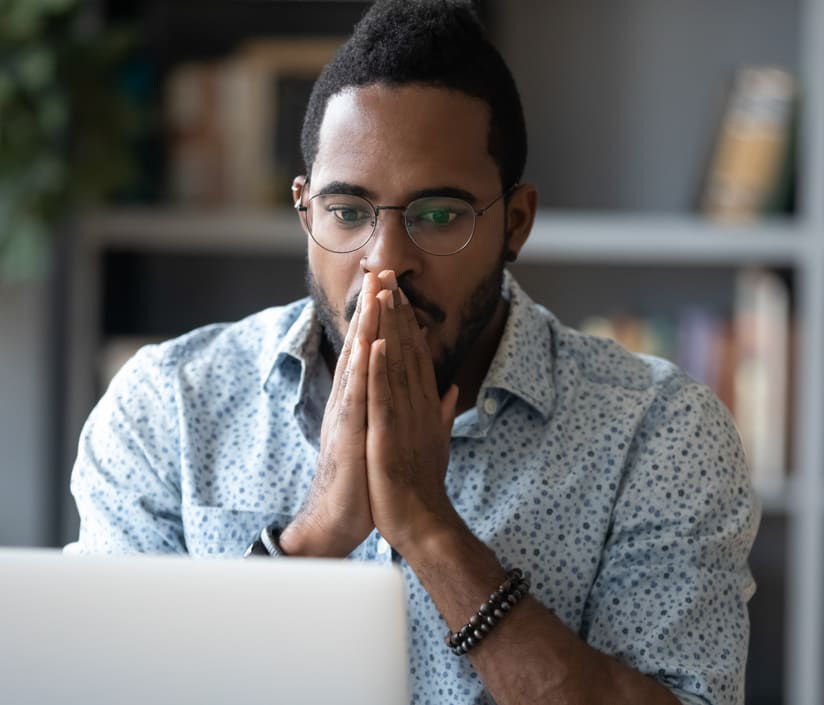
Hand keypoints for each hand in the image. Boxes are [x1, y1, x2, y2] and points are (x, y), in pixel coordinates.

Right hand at [281, 273, 382, 556]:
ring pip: (356, 363)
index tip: (392, 288)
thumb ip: (387, 413)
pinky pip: (356, 397)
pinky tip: (371, 345)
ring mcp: (344, 416)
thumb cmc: (359, 483)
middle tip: (382, 271)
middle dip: (371, 309)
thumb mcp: (377, 440)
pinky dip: (363, 369)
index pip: (369, 352)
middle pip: (359, 347)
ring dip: (366, 327)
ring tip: (377, 294)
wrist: (336, 521)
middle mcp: (346, 402)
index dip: (380, 319)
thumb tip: (404, 394)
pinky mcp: (347, 434)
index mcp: (357, 402)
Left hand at [365, 271, 461, 554]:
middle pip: (408, 351)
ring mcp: (404, 418)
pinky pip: (382, 397)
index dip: (407, 322)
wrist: (422, 521)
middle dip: (397, 312)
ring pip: (396, 365)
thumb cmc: (424, 485)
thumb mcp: (436, 442)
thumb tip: (449, 390)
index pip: (416, 356)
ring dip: (390, 328)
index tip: (399, 293)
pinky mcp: (387, 435)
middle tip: (389, 276)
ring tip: (383, 295)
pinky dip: (379, 369)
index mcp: (425, 406)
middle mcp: (418, 405)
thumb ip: (441, 413)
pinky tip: (374, 343)